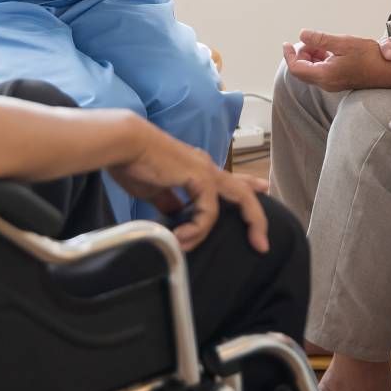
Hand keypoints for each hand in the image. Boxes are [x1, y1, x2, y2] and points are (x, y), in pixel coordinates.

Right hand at [108, 122, 269, 251]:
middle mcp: (207, 167)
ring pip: (236, 199)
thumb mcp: (156, 190)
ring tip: (189, 245)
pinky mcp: (200, 178)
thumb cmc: (136, 163)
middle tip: (262, 243)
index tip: (263, 191)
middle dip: (257, 217)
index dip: (248, 186)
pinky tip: (180, 237)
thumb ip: (170, 203)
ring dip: (214, 230)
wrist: (126, 145)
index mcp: (197, 168)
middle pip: (242, 191)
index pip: (228, 180)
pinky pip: (208, 212)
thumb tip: (176, 219)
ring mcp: (206, 171)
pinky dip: (197, 228)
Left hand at [283, 29, 390, 91]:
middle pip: (302, 70)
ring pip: (311, 70)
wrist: (389, 71)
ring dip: (311, 56)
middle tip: (310, 40)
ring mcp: (332, 83)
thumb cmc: (370, 57)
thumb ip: (320, 40)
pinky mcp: (338, 81)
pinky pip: (321, 71)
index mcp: (325, 75)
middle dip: (301, 53)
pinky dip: (320, 59)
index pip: (296, 68)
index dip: (289, 55)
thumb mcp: (343, 43)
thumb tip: (302, 34)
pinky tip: (330, 50)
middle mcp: (326, 83)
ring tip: (321, 43)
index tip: (286, 43)